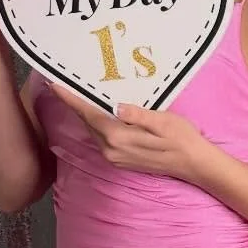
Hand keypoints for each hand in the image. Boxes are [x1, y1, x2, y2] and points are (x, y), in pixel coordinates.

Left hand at [51, 86, 215, 185]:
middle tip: (66, 82)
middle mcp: (111, 150)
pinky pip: (102, 138)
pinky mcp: (119, 160)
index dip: (70, 98)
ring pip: (93, 130)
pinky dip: (97, 124)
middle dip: (75, 103)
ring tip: (80, 94)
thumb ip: (138, 115)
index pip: (88, 114)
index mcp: (119, 137)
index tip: (53, 83)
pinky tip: (100, 112)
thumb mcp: (163, 120)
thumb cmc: (182, 138)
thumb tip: (116, 106)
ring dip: (86, 113)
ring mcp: (114, 157)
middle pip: (87, 122)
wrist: (194, 164)